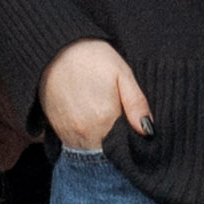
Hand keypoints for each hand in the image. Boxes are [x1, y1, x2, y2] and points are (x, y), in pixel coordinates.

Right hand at [41, 40, 154, 154]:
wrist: (55, 48)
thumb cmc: (93, 57)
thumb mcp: (122, 73)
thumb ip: (136, 104)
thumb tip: (148, 131)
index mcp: (104, 119)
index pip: (124, 148)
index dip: (132, 143)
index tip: (134, 131)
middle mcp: (84, 131)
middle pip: (106, 154)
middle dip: (116, 147)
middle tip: (120, 125)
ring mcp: (68, 133)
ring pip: (89, 152)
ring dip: (100, 145)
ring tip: (103, 122)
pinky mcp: (56, 130)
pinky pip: (74, 146)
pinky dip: (85, 140)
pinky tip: (89, 121)